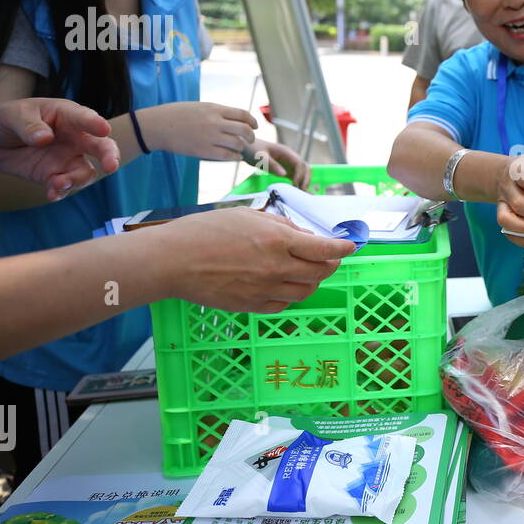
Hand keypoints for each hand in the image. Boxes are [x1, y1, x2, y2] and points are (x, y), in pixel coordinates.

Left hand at [0, 98, 119, 201]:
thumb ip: (29, 125)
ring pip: (85, 171)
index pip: (85, 118)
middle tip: (110, 166)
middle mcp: (74, 138)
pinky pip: (65, 186)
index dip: (95, 123)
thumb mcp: (12, 115)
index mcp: (66, 115)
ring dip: (77, 180)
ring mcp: (66, 159)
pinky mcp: (54, 176)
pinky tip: (51, 194)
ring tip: (59, 184)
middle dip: (108, 156)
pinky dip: (61, 192)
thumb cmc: (6, 119)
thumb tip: (45, 139)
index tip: (104, 129)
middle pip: (100, 147)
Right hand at [142, 102, 257, 159]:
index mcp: (214, 109)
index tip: (254, 126)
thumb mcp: (200, 106)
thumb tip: (234, 118)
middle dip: (251, 136)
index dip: (252, 121)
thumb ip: (217, 112)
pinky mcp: (204, 151)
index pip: (243, 114)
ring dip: (242, 147)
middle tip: (249, 139)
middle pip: (244, 130)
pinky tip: (234, 156)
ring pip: (238, 144)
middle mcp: (215, 122)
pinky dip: (235, 157)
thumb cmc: (176, 114)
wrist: (157, 125)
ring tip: (239, 148)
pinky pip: (227, 156)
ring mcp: (210, 137)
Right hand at [153, 208, 355, 313]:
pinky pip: (284, 305)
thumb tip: (304, 237)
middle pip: (320, 273)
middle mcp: (275, 268)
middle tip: (330, 258)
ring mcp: (264, 291)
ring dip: (312, 280)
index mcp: (276, 241)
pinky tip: (284, 285)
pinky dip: (291, 295)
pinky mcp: (251, 307)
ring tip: (307, 270)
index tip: (351, 245)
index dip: (342, 248)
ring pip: (305, 292)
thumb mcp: (248, 216)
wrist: (172, 261)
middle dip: (331, 265)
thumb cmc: (205, 231)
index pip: (323, 249)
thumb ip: (281, 226)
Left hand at [244, 138, 310, 189]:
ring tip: (301, 193)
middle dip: (306, 179)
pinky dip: (299, 184)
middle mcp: (290, 157)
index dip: (299, 174)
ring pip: (303, 172)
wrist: (246, 148)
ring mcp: (288, 163)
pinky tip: (297, 192)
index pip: (299, 162)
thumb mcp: (260, 157)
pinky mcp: (285, 169)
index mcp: (285, 152)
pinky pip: (296, 177)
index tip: (295, 184)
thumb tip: (284, 174)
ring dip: (304, 182)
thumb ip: (272, 165)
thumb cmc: (252, 150)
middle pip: (305, 167)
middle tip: (302, 191)